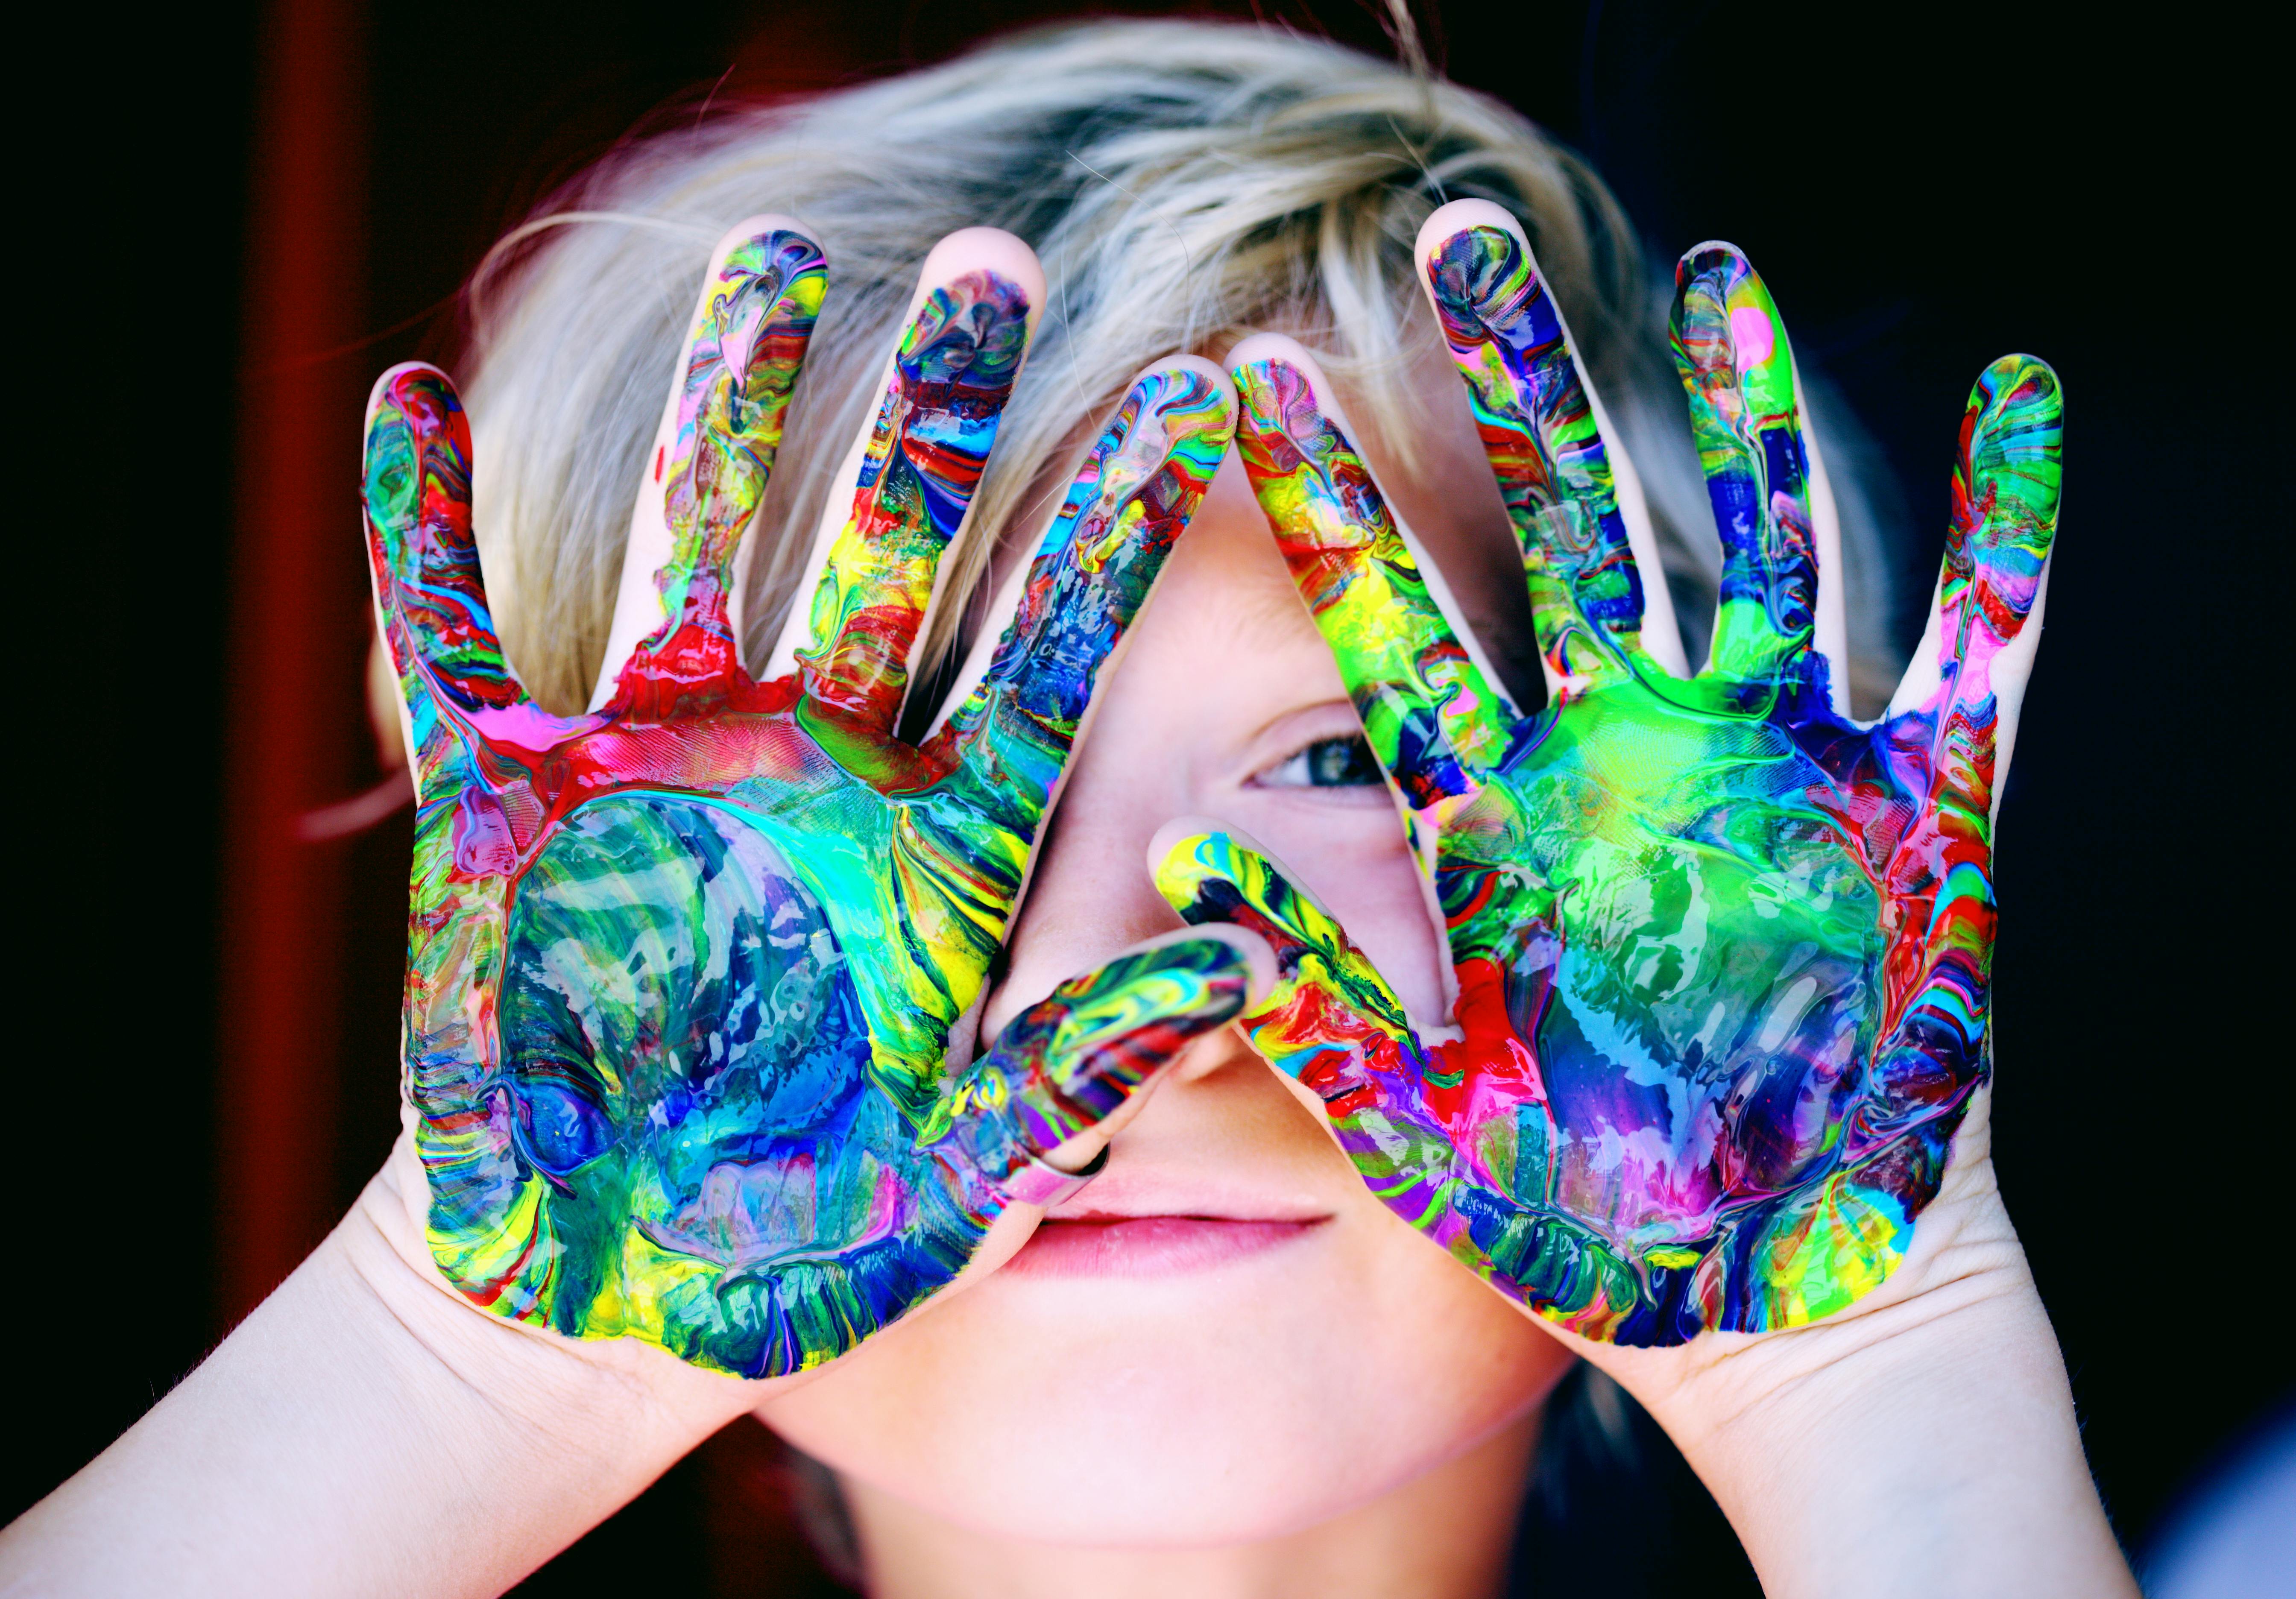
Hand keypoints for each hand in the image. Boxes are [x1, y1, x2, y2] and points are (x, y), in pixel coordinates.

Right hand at [368, 218, 1248, 1376]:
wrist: (616, 1282)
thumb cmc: (802, 1237)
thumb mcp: (964, 1169)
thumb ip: (1094, 1060)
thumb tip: (1253, 959)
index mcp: (934, 846)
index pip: (1050, 655)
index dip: (1114, 530)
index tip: (1196, 390)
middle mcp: (812, 768)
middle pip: (888, 550)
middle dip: (932, 410)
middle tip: (994, 257)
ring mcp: (659, 764)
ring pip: (701, 539)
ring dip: (725, 405)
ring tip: (767, 251)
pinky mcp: (506, 799)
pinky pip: (455, 638)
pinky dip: (419, 535)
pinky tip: (407, 407)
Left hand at [1159, 201, 2059, 1345]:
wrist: (1758, 1298)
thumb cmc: (1580, 1226)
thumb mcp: (1418, 1117)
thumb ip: (1307, 994)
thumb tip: (1166, 877)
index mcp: (1504, 816)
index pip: (1392, 624)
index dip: (1323, 503)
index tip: (1243, 381)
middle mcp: (1630, 758)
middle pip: (1563, 531)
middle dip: (1520, 389)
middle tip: (1464, 238)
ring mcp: (1775, 768)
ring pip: (1756, 543)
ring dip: (1748, 413)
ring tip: (1722, 273)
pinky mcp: (1917, 808)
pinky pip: (1978, 642)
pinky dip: (2011, 530)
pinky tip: (2020, 397)